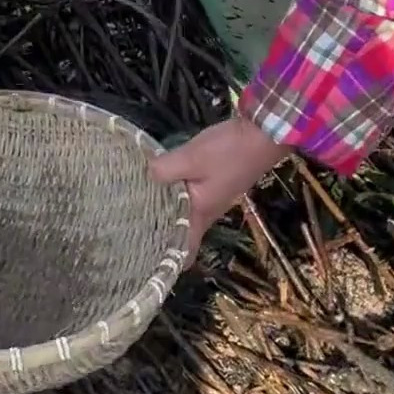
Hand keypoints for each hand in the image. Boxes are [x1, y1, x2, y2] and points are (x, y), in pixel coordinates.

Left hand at [149, 117, 288, 256]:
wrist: (265, 134)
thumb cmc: (229, 152)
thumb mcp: (191, 158)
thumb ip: (165, 169)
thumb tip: (146, 175)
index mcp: (201, 214)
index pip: (186, 252)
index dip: (167, 260)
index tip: (143, 256)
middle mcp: (208, 211)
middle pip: (181, 231)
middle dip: (158, 231)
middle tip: (128, 224)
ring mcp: (213, 196)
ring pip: (184, 211)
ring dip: (165, 208)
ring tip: (138, 200)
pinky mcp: (216, 181)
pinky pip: (190, 194)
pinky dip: (175, 191)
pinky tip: (162, 178)